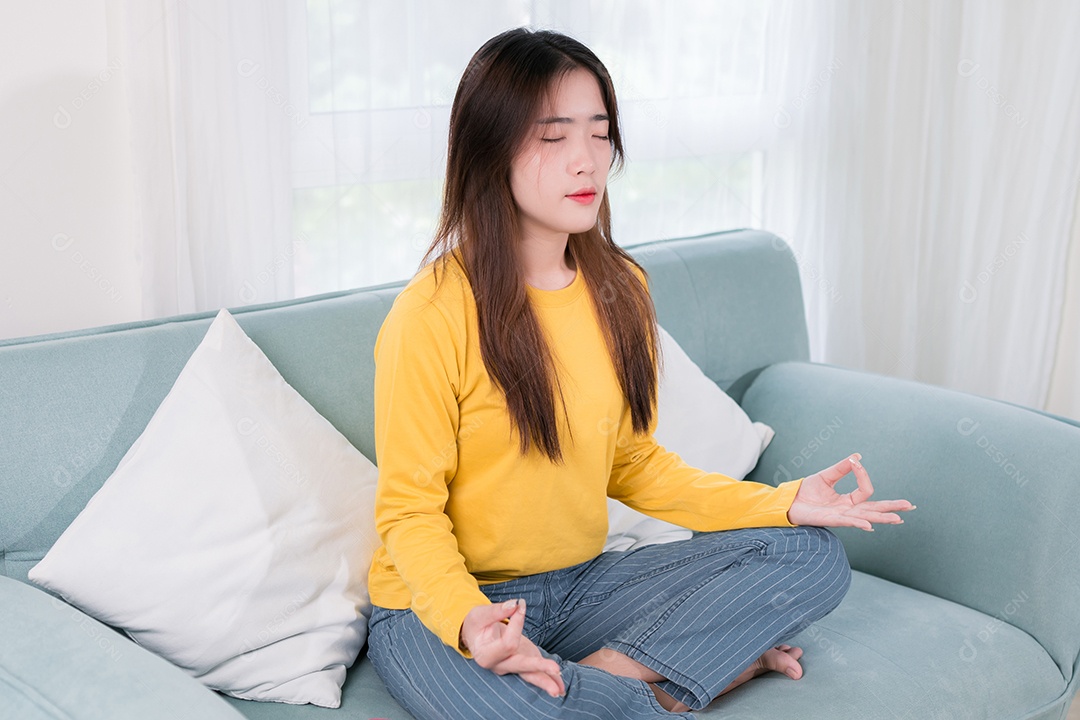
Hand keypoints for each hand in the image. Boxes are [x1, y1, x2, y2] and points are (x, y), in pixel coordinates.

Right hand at [460, 599, 564, 697]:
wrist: (475, 635)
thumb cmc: (477, 624)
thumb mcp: (480, 614)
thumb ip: (497, 610)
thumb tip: (515, 605)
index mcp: (486, 655)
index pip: (508, 643)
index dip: (517, 623)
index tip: (520, 605)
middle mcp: (499, 666)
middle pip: (521, 667)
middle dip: (539, 666)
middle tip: (556, 669)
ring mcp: (512, 667)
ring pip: (530, 676)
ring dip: (546, 681)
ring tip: (560, 690)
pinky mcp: (522, 664)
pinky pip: (535, 674)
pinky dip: (549, 680)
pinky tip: (561, 688)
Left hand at [787, 453, 914, 530]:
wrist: (789, 500)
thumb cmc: (807, 491)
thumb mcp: (826, 476)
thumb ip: (841, 468)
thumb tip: (857, 457)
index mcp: (848, 501)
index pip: (865, 490)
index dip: (863, 475)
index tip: (856, 463)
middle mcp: (848, 510)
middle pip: (874, 509)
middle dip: (892, 508)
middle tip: (910, 506)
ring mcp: (841, 517)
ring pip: (865, 517)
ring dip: (881, 518)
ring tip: (897, 518)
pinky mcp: (830, 520)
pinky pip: (847, 522)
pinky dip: (858, 522)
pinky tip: (869, 525)